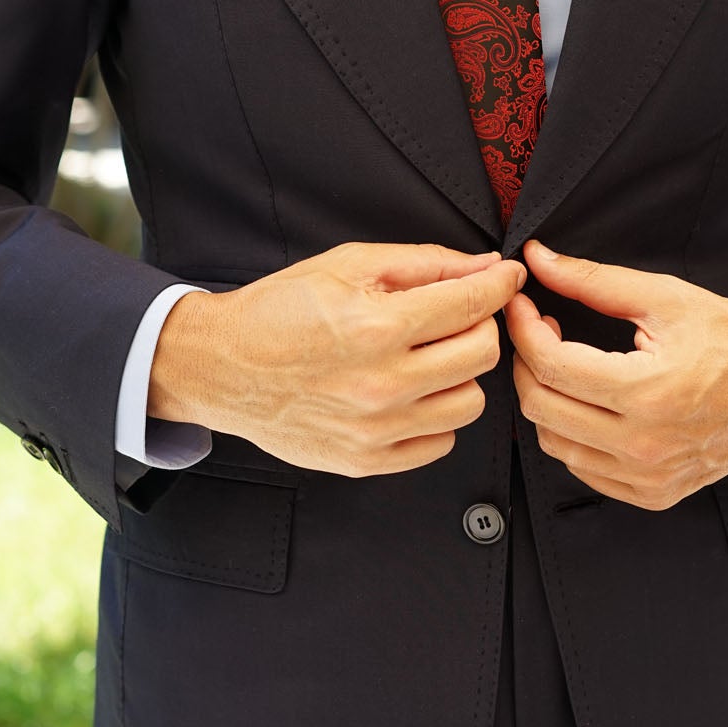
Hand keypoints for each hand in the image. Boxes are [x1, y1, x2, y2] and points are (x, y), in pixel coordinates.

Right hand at [148, 241, 526, 476]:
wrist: (221, 367)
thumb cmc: (279, 311)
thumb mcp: (348, 265)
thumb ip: (425, 264)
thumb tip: (487, 267)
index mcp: (377, 327)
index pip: (473, 304)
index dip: (500, 284)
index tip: (506, 279)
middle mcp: (382, 384)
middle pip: (482, 354)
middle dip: (479, 326)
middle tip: (456, 316)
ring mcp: (376, 430)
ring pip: (470, 404)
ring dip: (459, 376)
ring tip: (428, 358)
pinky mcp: (367, 462)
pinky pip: (440, 443)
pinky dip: (434, 417)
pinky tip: (409, 394)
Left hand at [503, 239, 727, 508]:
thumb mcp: (666, 298)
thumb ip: (594, 281)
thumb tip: (538, 259)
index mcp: (648, 392)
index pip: (550, 364)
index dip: (523, 328)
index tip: (523, 304)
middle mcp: (644, 445)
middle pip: (540, 407)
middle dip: (526, 362)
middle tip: (541, 331)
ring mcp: (648, 477)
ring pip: (554, 443)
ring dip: (546, 399)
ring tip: (566, 365)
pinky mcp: (653, 494)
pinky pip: (583, 469)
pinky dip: (572, 434)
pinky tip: (589, 402)